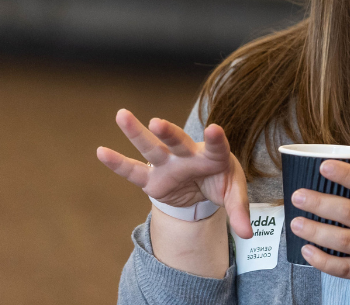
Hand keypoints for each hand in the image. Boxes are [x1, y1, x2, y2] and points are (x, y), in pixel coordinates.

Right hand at [96, 108, 252, 239]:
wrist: (202, 186)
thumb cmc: (219, 181)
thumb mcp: (234, 194)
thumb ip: (240, 211)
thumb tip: (248, 234)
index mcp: (213, 155)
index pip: (216, 146)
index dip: (215, 139)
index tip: (214, 129)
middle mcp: (188, 155)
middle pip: (178, 142)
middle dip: (168, 133)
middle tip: (158, 122)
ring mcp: (168, 165)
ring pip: (151, 148)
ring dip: (136, 133)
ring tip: (122, 115)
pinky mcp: (152, 179)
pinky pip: (133, 171)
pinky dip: (118, 163)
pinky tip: (101, 151)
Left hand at [290, 159, 349, 278]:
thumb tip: (329, 178)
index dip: (346, 174)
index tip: (324, 166)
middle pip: (349, 212)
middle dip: (319, 203)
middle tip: (298, 196)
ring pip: (342, 240)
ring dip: (315, 231)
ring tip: (296, 223)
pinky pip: (343, 268)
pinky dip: (322, 261)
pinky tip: (307, 250)